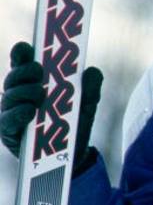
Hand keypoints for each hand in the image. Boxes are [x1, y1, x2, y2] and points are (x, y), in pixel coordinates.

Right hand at [1, 42, 101, 174]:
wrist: (73, 156)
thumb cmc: (74, 124)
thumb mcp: (86, 105)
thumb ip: (90, 88)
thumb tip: (91, 71)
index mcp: (35, 82)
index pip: (23, 63)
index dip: (22, 53)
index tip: (27, 47)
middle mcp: (19, 95)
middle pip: (14, 76)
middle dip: (24, 71)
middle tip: (38, 70)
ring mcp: (12, 112)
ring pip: (9, 96)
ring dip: (24, 91)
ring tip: (39, 93)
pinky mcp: (10, 132)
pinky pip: (8, 120)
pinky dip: (18, 113)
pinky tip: (29, 111)